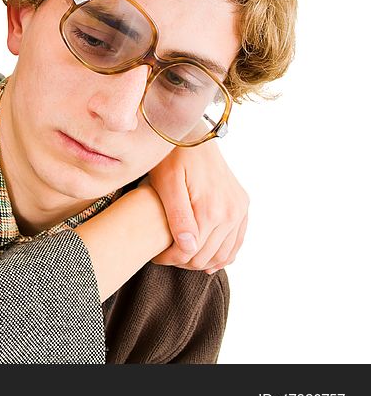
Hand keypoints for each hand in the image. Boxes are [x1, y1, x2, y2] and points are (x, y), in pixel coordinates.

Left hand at [148, 142, 248, 272]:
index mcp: (211, 210)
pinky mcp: (242, 205)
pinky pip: (237, 241)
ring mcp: (239, 209)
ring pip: (223, 253)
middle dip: (183, 261)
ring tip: (180, 255)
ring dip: (202, 261)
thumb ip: (178, 216)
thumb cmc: (173, 157)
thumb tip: (189, 247)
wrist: (194, 134)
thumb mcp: (167, 183)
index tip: (154, 255)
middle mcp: (231, 212)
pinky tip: (206, 257)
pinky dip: (223, 254)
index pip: (190, 252)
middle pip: (206, 256)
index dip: (170, 259)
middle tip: (164, 256)